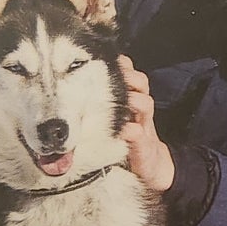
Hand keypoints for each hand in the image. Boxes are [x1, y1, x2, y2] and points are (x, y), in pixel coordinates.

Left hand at [118, 57, 174, 195]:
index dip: (122, 64)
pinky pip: (138, 133)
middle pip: (141, 82)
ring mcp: (144, 125)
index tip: (107, 58)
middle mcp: (140, 109)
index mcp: (133, 100)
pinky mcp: (143, 145)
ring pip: (145, 103)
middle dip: (129, 76)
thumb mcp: (117, 119)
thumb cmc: (128, 139)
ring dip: (133, 99)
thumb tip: (76, 88)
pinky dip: (130, 129)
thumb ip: (105, 104)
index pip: (130, 73)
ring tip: (122, 100)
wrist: (151, 166)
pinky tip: (122, 129)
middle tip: (116, 76)